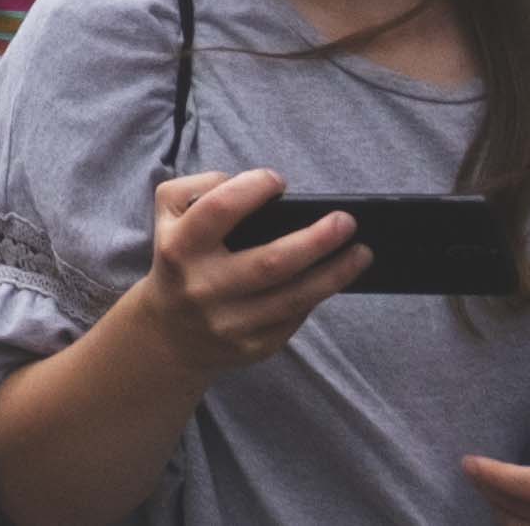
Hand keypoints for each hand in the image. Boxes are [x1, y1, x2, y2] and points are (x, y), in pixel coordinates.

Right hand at [122, 171, 364, 387]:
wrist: (168, 334)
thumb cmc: (179, 261)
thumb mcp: (167, 217)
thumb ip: (197, 189)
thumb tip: (252, 189)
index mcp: (179, 247)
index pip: (220, 210)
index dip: (253, 189)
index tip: (278, 181)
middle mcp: (202, 287)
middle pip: (272, 262)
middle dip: (316, 239)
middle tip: (346, 221)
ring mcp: (229, 322)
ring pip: (294, 297)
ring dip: (335, 273)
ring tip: (362, 252)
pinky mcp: (252, 347)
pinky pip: (294, 318)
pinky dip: (317, 296)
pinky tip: (335, 279)